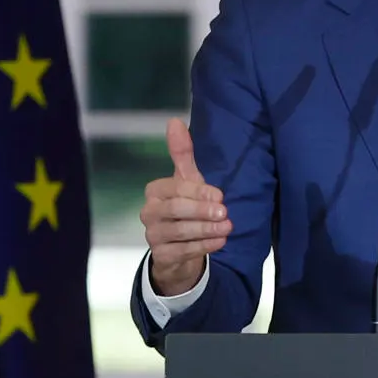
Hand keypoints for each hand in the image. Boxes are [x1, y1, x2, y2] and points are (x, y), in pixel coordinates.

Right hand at [140, 117, 229, 295]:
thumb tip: (174, 121)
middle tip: (225, 212)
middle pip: (175, 210)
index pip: (176, 188)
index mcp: (155, 191)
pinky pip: (182, 251)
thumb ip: (182, 153)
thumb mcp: (187, 181)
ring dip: (206, 229)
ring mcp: (152, 236)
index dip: (198, 192)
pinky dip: (204, 246)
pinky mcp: (161, 257)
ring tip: (228, 227)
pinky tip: (220, 242)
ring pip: (180, 231)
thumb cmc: (185, 209)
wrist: (178, 250)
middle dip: (202, 211)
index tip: (220, 195)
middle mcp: (149, 213)